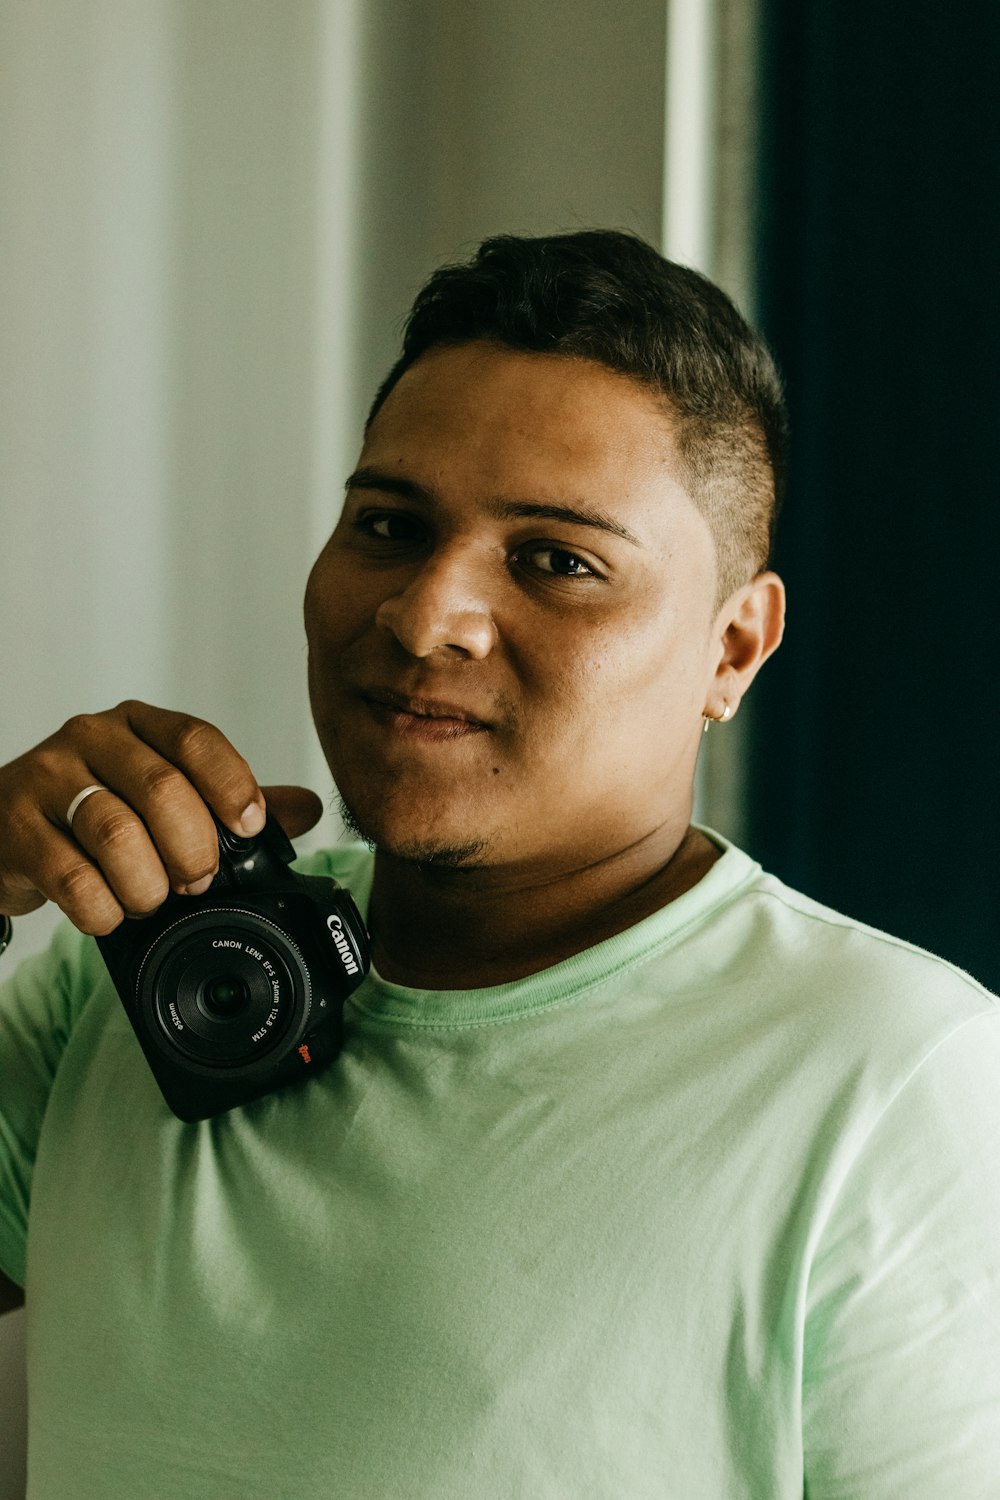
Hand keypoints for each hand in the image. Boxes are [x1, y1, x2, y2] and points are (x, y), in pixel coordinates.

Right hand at [0, 701, 322, 934]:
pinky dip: (104, 909)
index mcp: (137, 722)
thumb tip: (307, 810)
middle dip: (193, 849)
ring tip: (151, 898)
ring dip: (148, 883)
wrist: (3, 833)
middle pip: (163, 789)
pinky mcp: (14, 827)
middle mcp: (90, 738)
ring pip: (117, 834)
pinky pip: (73, 878)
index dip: (232, 785)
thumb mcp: (161, 797)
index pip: (195, 739)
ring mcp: (46, 778)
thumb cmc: (91, 813)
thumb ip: (228, 801)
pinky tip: (109, 911)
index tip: (252, 828)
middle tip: (197, 881)